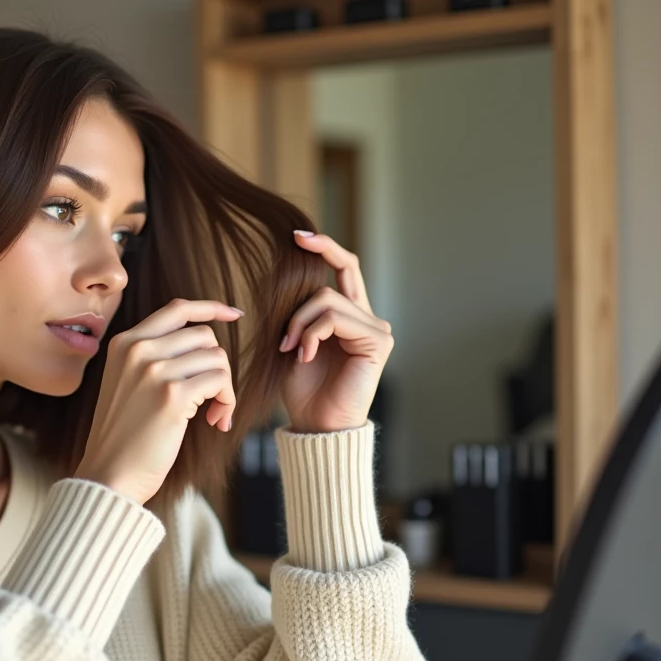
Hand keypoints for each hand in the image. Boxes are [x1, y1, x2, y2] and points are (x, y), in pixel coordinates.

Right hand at [75, 298, 242, 505]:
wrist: (108, 475)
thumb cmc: (123, 437)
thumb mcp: (126, 382)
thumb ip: (153, 356)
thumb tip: (204, 342)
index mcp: (124, 342)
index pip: (177, 309)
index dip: (210, 308)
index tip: (233, 315)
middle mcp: (138, 350)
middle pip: (204, 336)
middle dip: (217, 366)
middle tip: (214, 399)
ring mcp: (154, 370)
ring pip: (216, 358)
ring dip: (225, 388)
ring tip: (214, 414)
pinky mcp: (172, 395)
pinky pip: (219, 382)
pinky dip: (227, 402)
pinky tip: (215, 423)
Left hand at [279, 230, 393, 432]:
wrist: (317, 424)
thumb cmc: (303, 390)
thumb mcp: (293, 341)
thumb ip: (297, 312)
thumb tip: (288, 278)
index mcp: (350, 315)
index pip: (344, 267)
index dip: (324, 246)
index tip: (296, 235)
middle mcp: (368, 317)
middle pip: (337, 274)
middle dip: (300, 297)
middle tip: (282, 336)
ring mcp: (376, 327)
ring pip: (327, 298)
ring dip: (299, 323)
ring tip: (290, 351)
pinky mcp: (378, 340)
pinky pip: (334, 318)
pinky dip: (311, 333)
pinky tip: (304, 356)